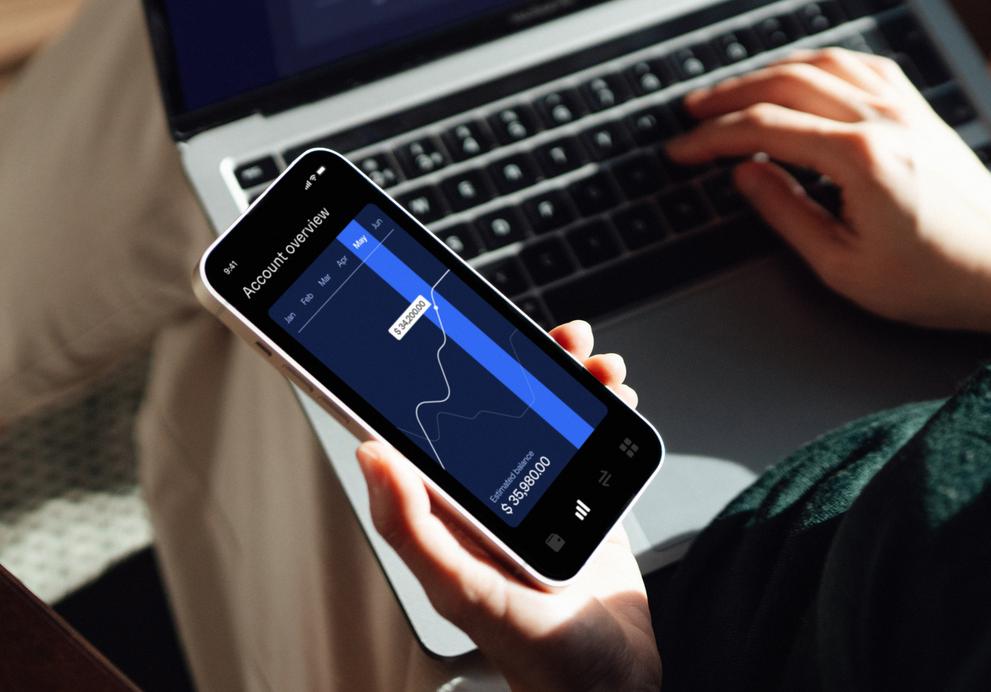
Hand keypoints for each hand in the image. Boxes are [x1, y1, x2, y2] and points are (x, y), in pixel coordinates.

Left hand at [358, 320, 658, 691]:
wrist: (617, 688)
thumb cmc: (540, 658)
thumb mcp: (467, 593)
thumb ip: (415, 529)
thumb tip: (372, 457)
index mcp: (452, 513)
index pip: (431, 429)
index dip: (436, 375)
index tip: (456, 334)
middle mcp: (493, 498)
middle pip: (501, 407)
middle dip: (529, 364)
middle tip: (555, 340)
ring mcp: (543, 496)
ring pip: (551, 415)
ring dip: (574, 379)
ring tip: (596, 366)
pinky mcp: (585, 501)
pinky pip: (590, 439)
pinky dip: (605, 411)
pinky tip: (617, 400)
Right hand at [666, 48, 990, 334]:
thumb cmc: (935, 279)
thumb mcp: (844, 267)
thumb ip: (786, 214)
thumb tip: (744, 174)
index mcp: (860, 158)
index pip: (763, 129)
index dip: (711, 138)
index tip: (681, 150)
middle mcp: (882, 119)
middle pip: (784, 83)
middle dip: (727, 96)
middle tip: (691, 113)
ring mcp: (905, 107)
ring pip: (819, 63)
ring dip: (767, 71)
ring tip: (733, 92)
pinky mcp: (920, 107)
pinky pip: (859, 64)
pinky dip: (817, 63)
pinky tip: (798, 76)